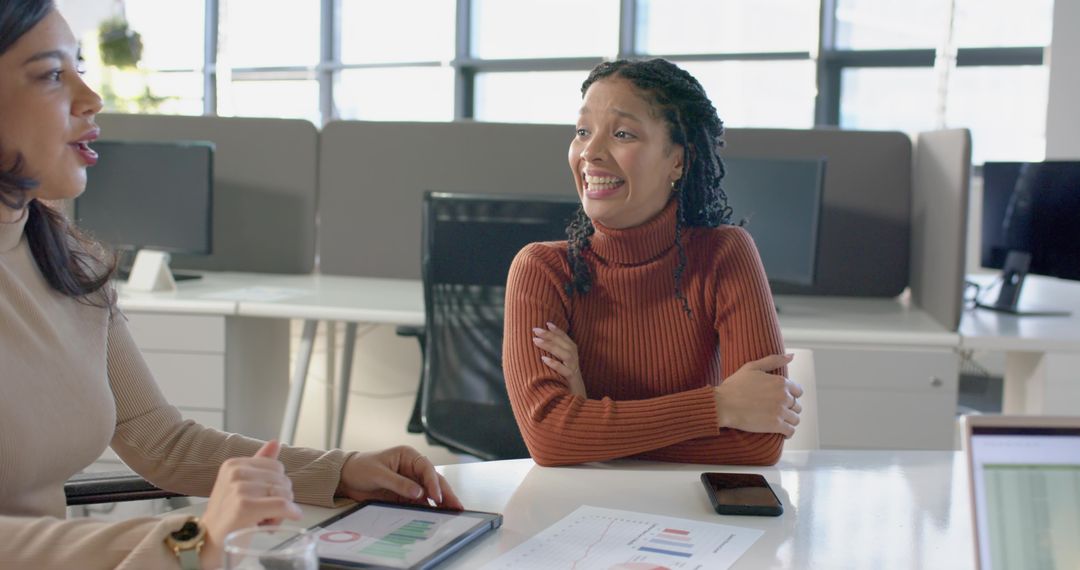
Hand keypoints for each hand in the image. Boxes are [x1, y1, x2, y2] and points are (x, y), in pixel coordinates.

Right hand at [199, 440, 301, 569]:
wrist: (207, 543)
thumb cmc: (228, 516)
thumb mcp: (242, 486)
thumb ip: (259, 463)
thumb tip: (276, 442)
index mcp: (234, 464)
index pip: (277, 467)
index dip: (277, 486)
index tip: (263, 500)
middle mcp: (235, 472)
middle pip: (283, 480)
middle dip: (280, 499)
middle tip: (263, 514)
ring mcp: (239, 488)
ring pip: (285, 493)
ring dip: (281, 511)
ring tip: (263, 520)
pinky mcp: (244, 506)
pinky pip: (282, 504)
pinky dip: (290, 512)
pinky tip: (289, 518)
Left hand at [336, 446, 463, 509]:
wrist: (345, 478)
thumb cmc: (361, 468)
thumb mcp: (379, 474)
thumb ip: (399, 483)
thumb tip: (419, 492)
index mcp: (408, 456)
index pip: (426, 468)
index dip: (433, 482)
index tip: (436, 496)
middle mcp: (412, 468)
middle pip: (433, 480)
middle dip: (445, 493)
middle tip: (456, 506)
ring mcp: (410, 482)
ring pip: (429, 492)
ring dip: (440, 502)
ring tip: (451, 513)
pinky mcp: (405, 495)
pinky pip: (419, 502)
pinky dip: (427, 508)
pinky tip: (435, 515)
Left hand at [533, 322, 586, 396]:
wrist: (577, 404)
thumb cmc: (566, 385)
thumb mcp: (562, 369)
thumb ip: (555, 359)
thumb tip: (539, 348)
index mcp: (573, 357)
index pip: (566, 340)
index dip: (558, 331)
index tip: (547, 323)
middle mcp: (575, 362)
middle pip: (565, 344)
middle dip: (551, 335)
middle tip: (536, 330)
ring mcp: (574, 371)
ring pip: (566, 355)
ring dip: (551, 346)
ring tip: (536, 341)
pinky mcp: (572, 381)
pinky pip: (565, 371)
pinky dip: (555, 364)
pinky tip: (543, 359)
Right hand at [714, 354, 803, 437]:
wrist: (722, 404)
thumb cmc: (734, 386)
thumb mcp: (752, 367)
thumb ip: (773, 360)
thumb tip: (791, 356)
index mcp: (780, 382)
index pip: (798, 391)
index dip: (790, 395)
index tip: (782, 399)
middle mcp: (783, 396)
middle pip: (797, 405)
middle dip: (789, 408)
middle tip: (777, 411)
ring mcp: (780, 411)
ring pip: (795, 419)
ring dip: (789, 420)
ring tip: (780, 421)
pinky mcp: (775, 425)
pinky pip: (791, 431)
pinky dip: (788, 432)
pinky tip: (782, 431)